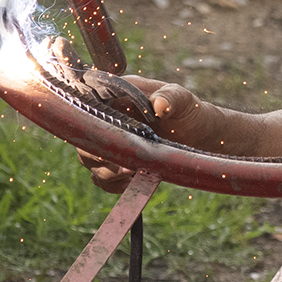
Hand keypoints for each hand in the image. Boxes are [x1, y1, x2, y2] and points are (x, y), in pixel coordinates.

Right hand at [74, 78, 217, 192]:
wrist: (198, 134)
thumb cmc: (187, 110)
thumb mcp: (182, 99)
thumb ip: (170, 98)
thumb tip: (159, 105)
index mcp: (115, 96)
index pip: (87, 108)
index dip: (90, 125)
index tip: (106, 139)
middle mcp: (106, 119)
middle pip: (83, 138)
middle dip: (98, 155)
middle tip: (123, 165)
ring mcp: (109, 142)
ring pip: (89, 160)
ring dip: (107, 172)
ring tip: (132, 173)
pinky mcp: (115, 162)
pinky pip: (101, 178)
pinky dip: (113, 184)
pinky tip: (133, 181)